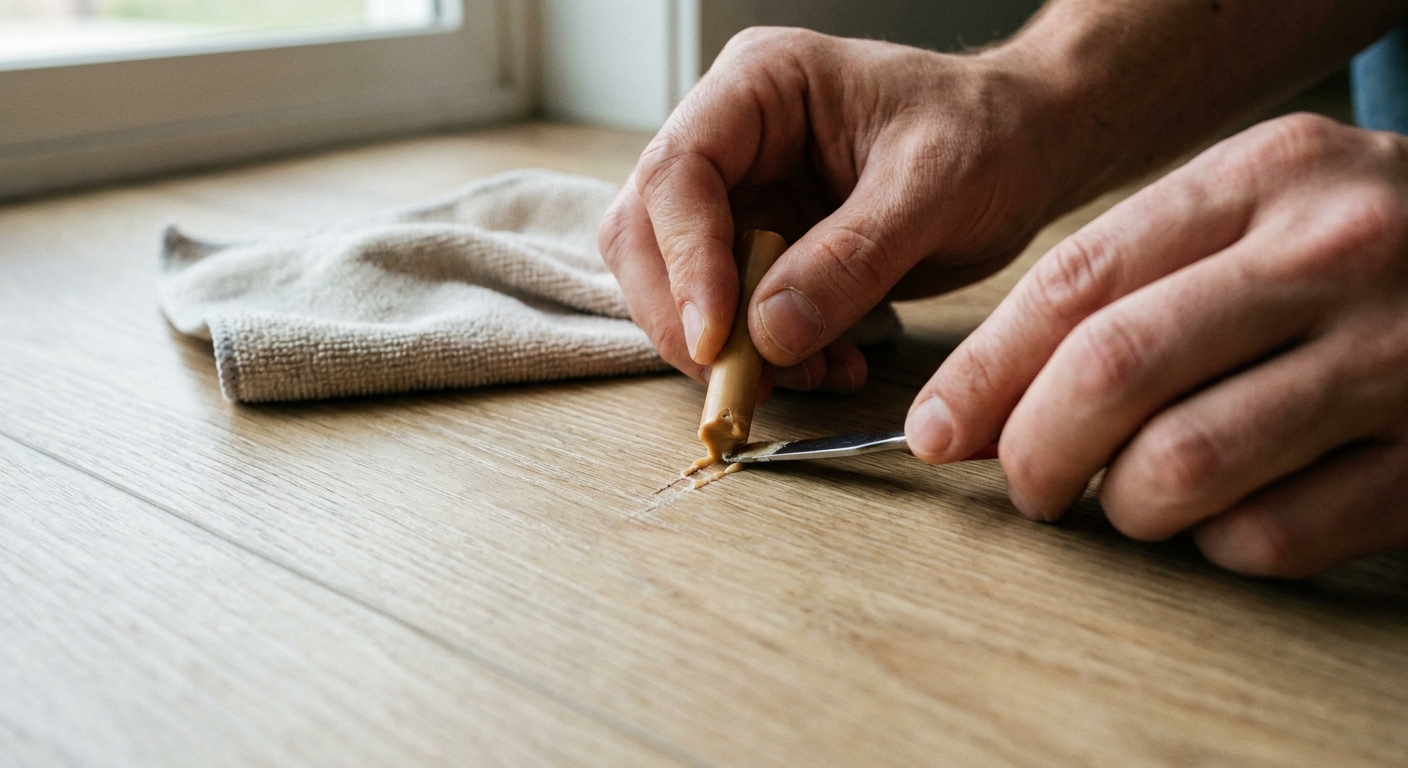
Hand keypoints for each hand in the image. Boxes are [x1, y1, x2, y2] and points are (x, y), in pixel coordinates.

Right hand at [599, 28, 1068, 390]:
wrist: (1029, 147)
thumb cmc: (991, 132)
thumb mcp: (935, 186)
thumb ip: (852, 257)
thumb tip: (769, 331)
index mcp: (760, 86)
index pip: (677, 172)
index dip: (684, 261)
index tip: (718, 337)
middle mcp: (733, 138)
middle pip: (647, 232)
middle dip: (685, 316)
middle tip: (742, 378)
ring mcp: (742, 194)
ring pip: (674, 283)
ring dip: (725, 346)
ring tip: (805, 375)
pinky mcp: (762, 248)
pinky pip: (730, 314)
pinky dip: (764, 355)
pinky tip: (826, 366)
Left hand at [907, 113, 1407, 576]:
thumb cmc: (1349, 249)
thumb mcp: (1249, 212)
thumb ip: (1126, 282)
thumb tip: (978, 401)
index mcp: (1263, 178)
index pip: (1075, 283)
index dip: (984, 373)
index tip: (935, 430)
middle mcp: (1331, 254)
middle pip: (1113, 371)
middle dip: (1033, 450)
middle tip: (1025, 483)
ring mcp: (1394, 358)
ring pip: (1181, 466)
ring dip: (1121, 507)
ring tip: (1127, 497)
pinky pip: (1270, 538)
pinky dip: (1217, 545)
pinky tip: (1226, 514)